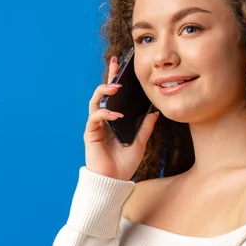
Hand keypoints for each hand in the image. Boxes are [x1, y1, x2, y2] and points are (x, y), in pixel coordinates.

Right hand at [83, 56, 159, 180]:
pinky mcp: (90, 134)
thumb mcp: (140, 142)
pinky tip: (116, 115)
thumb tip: (155, 111)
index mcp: (113, 119)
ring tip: (115, 87)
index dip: (115, 79)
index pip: (114, 96)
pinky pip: (95, 118)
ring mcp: (96, 126)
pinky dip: (105, 114)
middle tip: (115, 64)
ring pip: (95, 102)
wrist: (114, 182)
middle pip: (103, 93)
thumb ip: (145, 127)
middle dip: (108, 77)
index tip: (122, 64)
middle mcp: (103, 120)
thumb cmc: (124, 164)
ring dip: (104, 92)